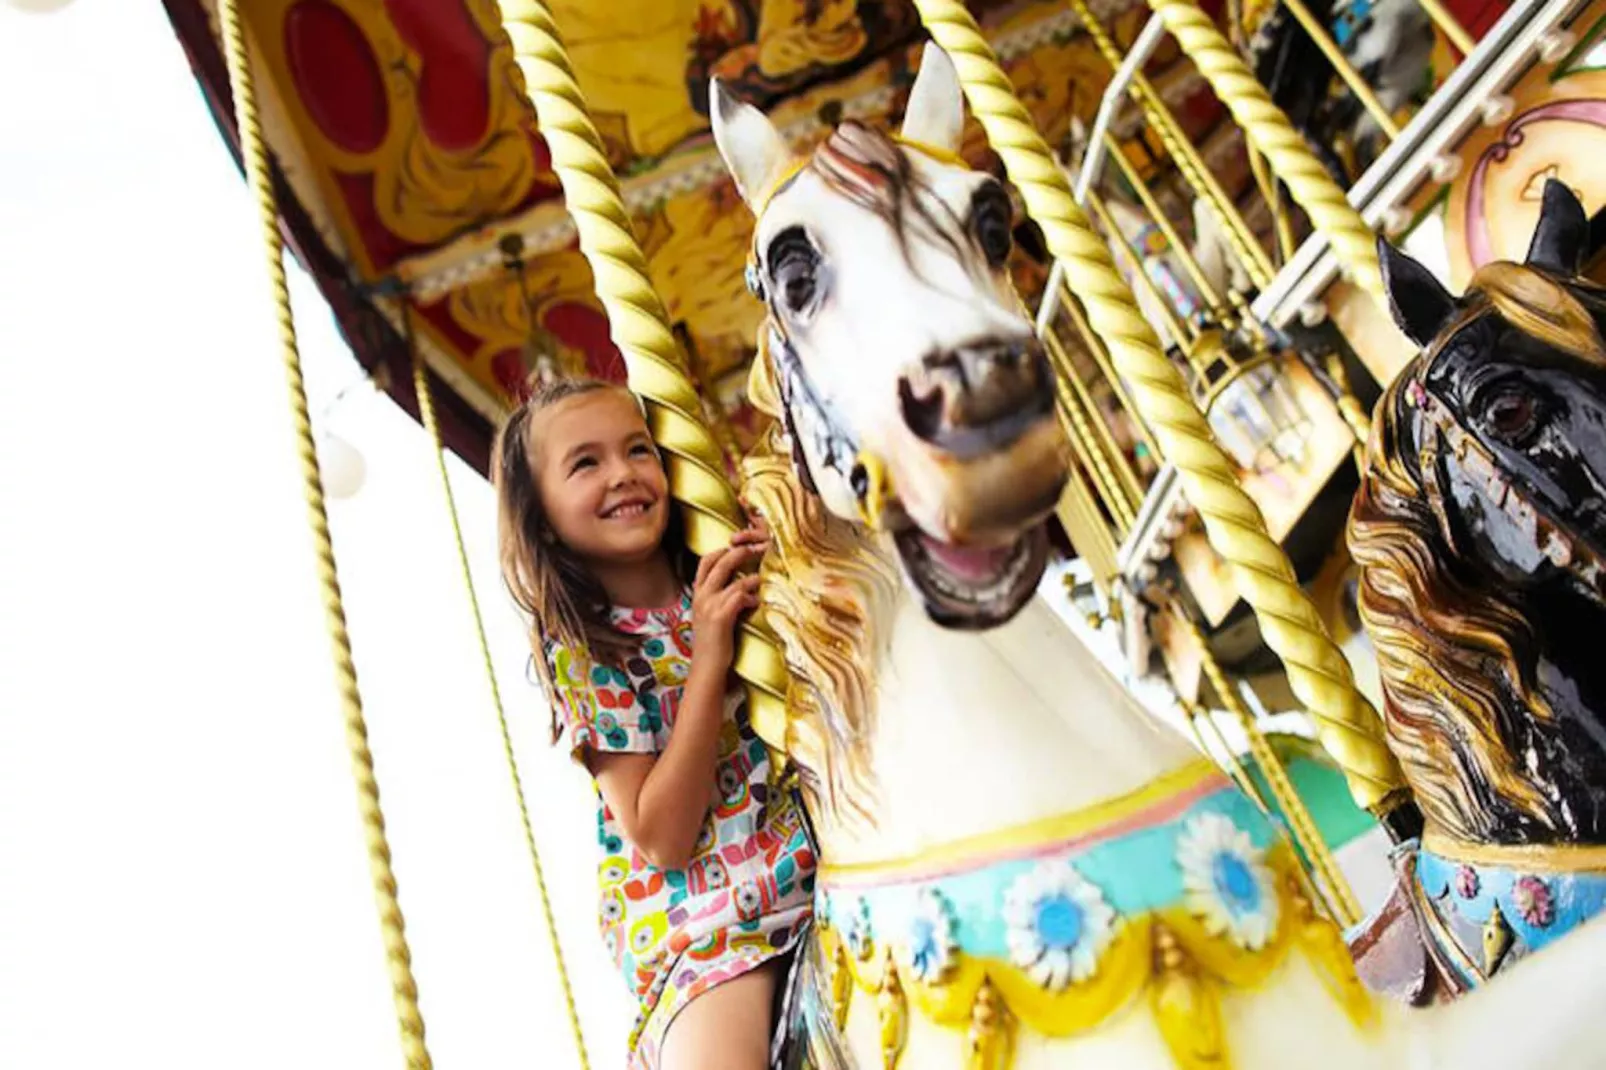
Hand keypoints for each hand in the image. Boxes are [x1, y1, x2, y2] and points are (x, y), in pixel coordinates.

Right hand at [689, 527, 766, 673]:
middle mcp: (702, 596)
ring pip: (733, 577)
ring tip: (763, 578)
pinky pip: (739, 596)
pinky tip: (756, 603)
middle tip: (758, 548)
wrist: (706, 667)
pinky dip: (751, 596)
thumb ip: (717, 599)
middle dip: (741, 551)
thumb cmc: (713, 643)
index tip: (739, 547)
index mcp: (698, 593)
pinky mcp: (721, 617)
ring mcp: (710, 605)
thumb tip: (738, 586)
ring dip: (752, 577)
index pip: (706, 560)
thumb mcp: (709, 616)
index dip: (722, 550)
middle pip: (720, 561)